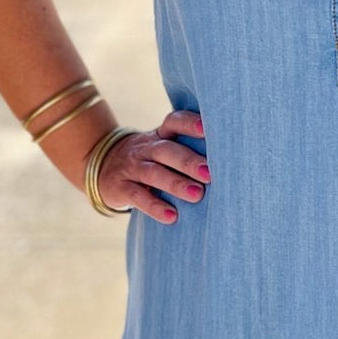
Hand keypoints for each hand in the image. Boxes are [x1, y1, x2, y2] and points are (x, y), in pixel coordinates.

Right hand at [94, 109, 209, 221]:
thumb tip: (234, 161)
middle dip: (189, 161)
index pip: (175, 122)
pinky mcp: (120, 187)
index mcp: (161, 135)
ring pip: (153, 173)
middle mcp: (146, 147)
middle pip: (167, 150)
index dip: (191, 123)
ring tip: (197, 194)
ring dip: (175, 183)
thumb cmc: (150, 159)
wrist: (103, 166)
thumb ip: (189, 149)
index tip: (209, 128)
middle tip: (211, 173)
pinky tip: (172, 216)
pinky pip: (137, 196)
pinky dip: (154, 206)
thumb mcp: (163, 148)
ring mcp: (131, 167)